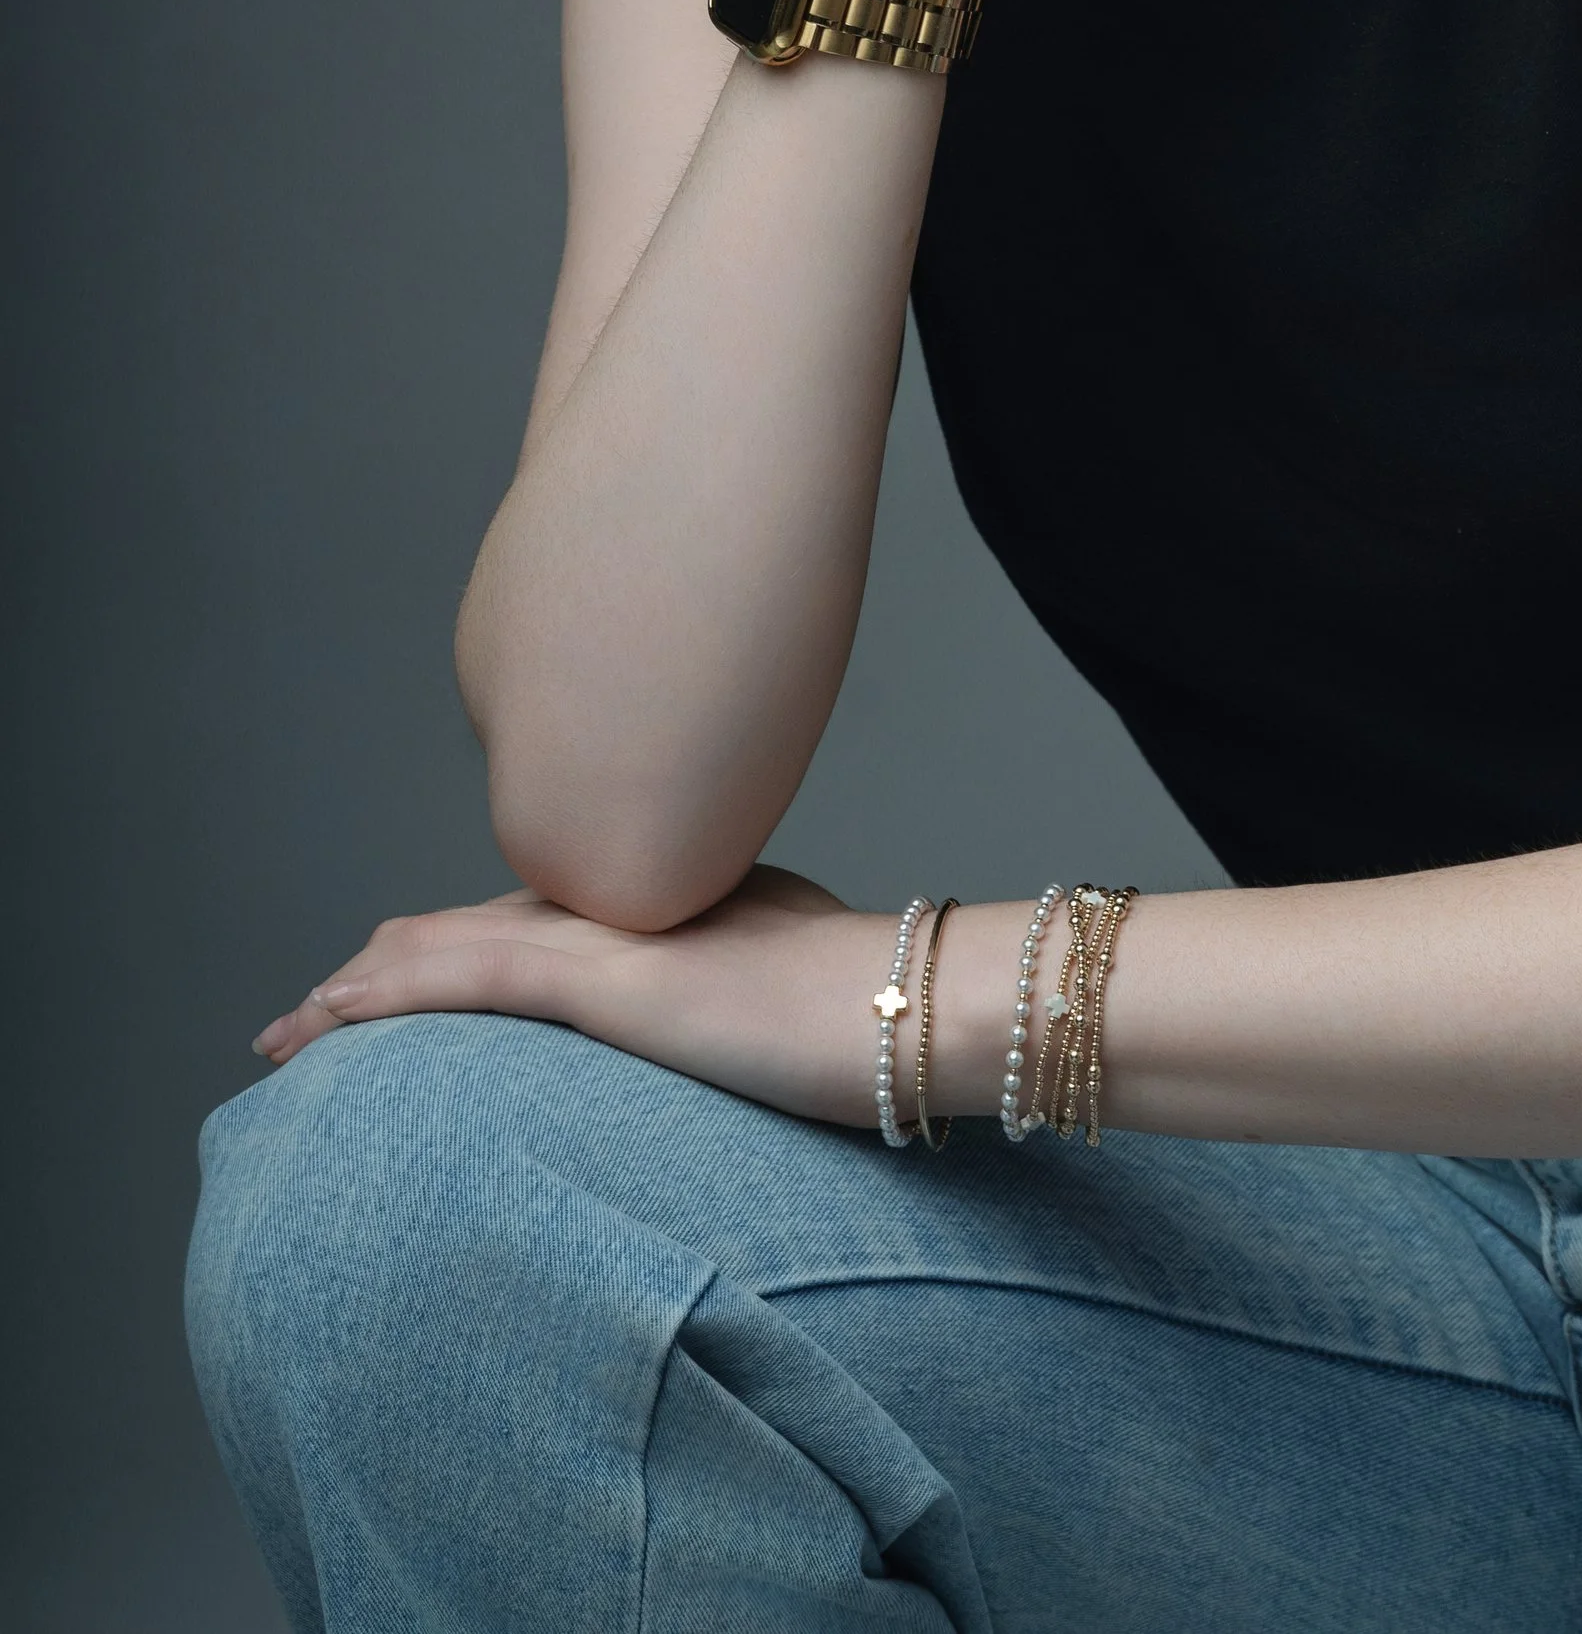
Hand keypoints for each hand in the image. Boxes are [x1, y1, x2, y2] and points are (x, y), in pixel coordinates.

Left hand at [251, 866, 894, 1126]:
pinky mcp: (608, 978)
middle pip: (477, 927)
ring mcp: (616, 933)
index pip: (535, 930)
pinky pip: (468, 976)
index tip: (404, 997)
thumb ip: (746, 1010)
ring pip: (452, 946)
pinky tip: (330, 1015)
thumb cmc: (887, 1023)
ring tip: (292, 1032)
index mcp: (671, 906)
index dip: (457, 959)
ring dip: (362, 989)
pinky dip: (389, 992)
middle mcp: (631, 903)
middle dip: (388, 972)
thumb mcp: (801, 1009)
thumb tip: (732, 1046)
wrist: (921, 1005)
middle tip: (316, 1020)